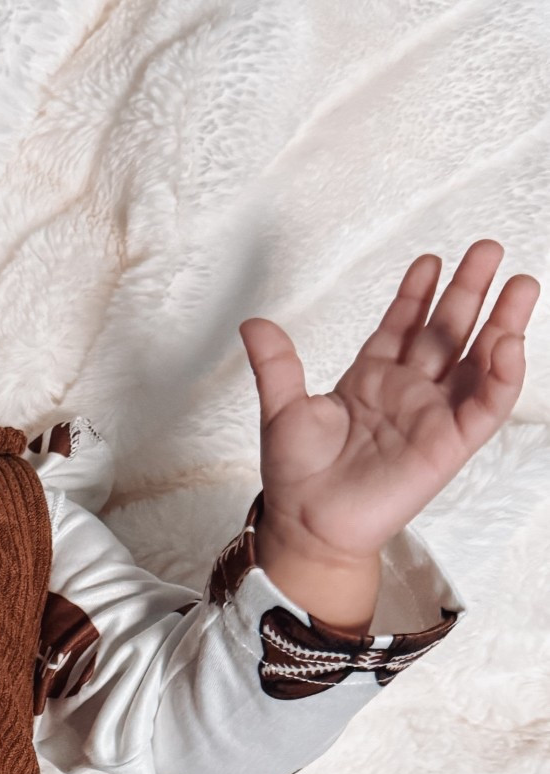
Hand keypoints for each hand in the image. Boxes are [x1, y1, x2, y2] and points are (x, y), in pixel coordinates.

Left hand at [238, 240, 539, 625]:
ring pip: (475, 361)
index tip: (430, 260)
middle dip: (469, 291)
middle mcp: (407, 393)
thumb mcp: (282, 409)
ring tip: (520, 283)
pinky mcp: (448, 445)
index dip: (417, 292)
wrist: (307, 524)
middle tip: (489, 249)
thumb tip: (254, 323)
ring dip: (500, 323)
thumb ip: (276, 364)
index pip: (402, 325)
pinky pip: (484, 406)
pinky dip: (501, 376)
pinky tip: (506, 343)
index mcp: (371, 379)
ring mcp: (431, 416)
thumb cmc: (296, 476)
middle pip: (447, 331)